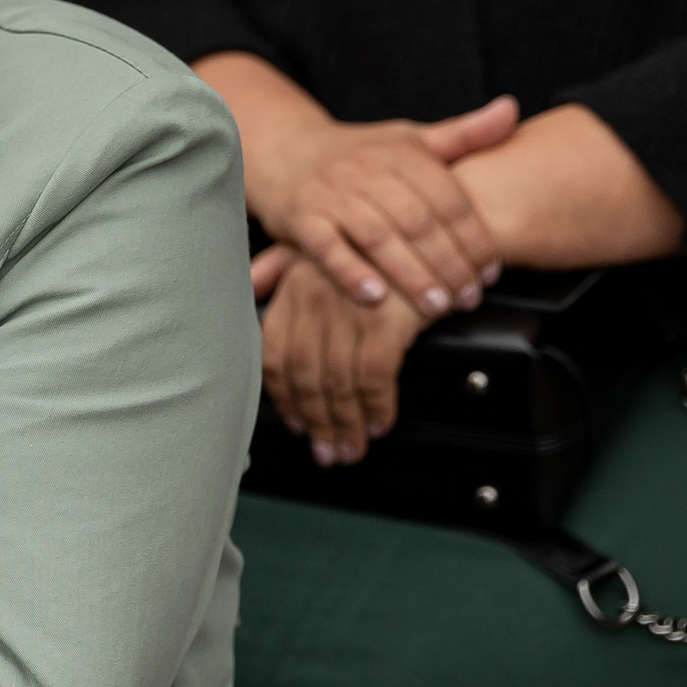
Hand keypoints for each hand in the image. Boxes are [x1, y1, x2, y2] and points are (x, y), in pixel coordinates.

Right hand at [253, 96, 517, 316]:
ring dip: (410, 275)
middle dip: (448, 264)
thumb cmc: (359, 154)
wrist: (286, 151)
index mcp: (400, 151)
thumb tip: (512, 109)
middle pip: (417, 221)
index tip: (491, 271)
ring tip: (436, 306)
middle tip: (469, 298)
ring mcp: (331, 193)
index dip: (474, 237)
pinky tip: (375, 297)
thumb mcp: (411, 139)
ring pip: (378, 237)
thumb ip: (465, 133)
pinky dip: (351, 272)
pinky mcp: (300, 216)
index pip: (448, 197)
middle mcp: (366, 169)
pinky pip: (328, 247)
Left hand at [258, 255, 428, 465]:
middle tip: (329, 452)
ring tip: (353, 449)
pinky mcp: (385, 319)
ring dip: (346, 425)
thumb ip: (279, 266)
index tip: (298, 424)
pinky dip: (376, 407)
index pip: (273, 354)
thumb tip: (251, 283)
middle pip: (303, 375)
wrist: (435, 234)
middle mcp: (313, 297)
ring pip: (336, 382)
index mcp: (293, 287)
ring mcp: (347, 308)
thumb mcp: (323, 247)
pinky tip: (380, 423)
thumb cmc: (378, 246)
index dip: (285, 397)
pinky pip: (373, 377)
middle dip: (316, 422)